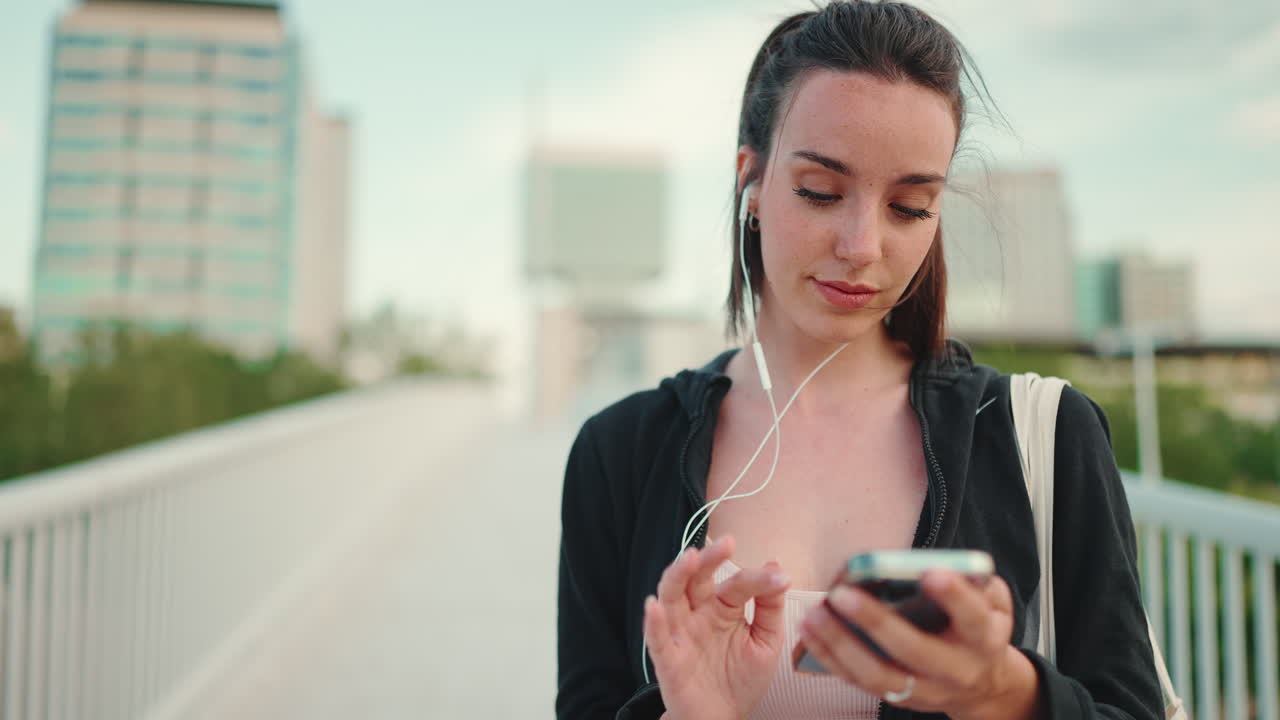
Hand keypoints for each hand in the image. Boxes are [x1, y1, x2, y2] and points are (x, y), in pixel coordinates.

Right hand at [643, 535, 790, 719]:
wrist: (722, 719)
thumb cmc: (741, 679)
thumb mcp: (766, 642)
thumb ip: (771, 608)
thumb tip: (776, 567)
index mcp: (723, 607)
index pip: (737, 583)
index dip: (758, 579)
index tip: (780, 578)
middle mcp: (698, 613)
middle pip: (698, 578)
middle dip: (710, 558)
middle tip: (726, 543)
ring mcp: (681, 633)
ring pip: (672, 596)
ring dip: (678, 575)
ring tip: (690, 559)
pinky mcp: (668, 659)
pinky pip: (657, 638)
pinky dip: (653, 621)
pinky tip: (654, 606)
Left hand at [797, 570, 1041, 719]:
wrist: (983, 684)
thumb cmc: (979, 626)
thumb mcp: (992, 600)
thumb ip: (973, 580)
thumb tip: (941, 561)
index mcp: (982, 638)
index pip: (971, 616)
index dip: (953, 595)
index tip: (929, 571)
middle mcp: (954, 669)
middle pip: (914, 650)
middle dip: (876, 621)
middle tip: (842, 593)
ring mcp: (924, 689)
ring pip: (879, 674)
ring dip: (841, 644)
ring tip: (815, 614)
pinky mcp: (897, 696)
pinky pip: (858, 682)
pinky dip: (830, 657)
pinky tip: (809, 631)